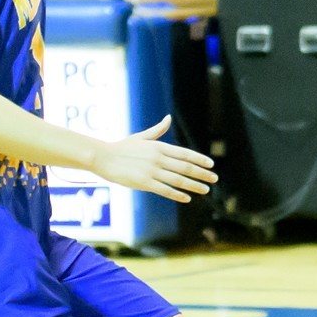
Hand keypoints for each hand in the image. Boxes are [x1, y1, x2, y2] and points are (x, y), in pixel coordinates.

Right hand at [93, 116, 216, 202]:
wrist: (102, 157)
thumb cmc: (122, 147)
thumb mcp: (141, 137)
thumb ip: (158, 130)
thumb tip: (168, 118)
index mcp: (159, 147)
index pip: (185, 153)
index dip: (200, 159)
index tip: (212, 164)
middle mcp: (158, 158)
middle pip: (186, 167)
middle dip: (202, 174)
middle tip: (215, 179)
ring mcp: (151, 171)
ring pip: (178, 180)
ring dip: (194, 186)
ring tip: (206, 190)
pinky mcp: (143, 183)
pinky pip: (164, 190)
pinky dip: (177, 194)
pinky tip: (187, 198)